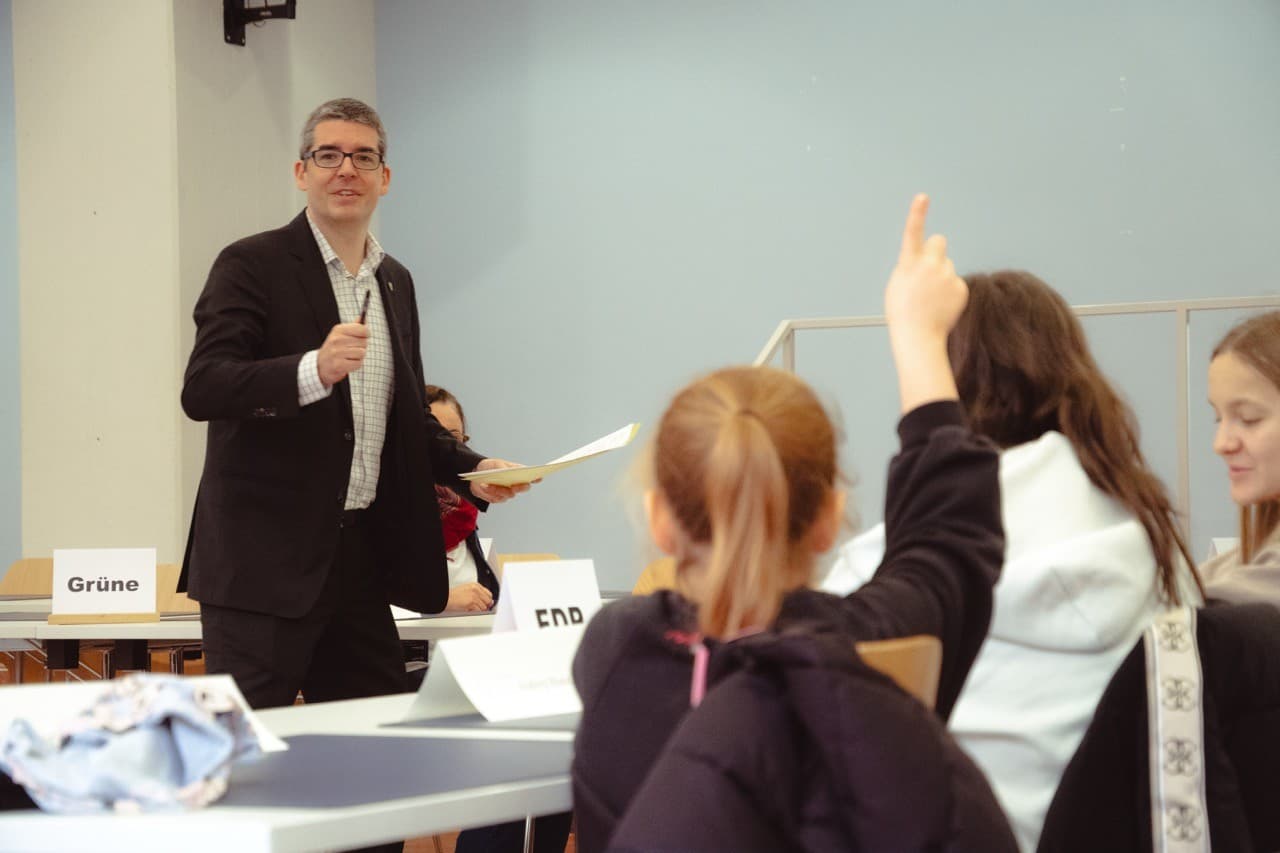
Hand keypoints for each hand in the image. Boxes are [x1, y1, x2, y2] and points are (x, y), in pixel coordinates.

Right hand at [316, 322, 368, 386]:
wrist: (321, 364)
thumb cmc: (335, 347)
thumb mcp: (341, 334)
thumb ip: (354, 326)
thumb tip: (363, 318)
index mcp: (339, 330)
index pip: (362, 329)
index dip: (366, 333)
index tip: (364, 336)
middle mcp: (336, 340)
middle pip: (364, 342)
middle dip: (361, 346)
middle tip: (352, 348)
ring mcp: (336, 352)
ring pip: (362, 353)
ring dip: (359, 356)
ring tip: (349, 356)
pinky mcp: (338, 365)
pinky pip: (358, 363)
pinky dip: (356, 364)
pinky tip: (348, 363)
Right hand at [446, 582, 493, 611]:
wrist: (446, 598)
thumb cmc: (453, 596)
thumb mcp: (467, 590)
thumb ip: (477, 593)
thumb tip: (487, 601)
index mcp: (475, 585)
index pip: (489, 593)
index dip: (488, 600)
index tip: (487, 603)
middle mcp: (476, 589)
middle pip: (488, 601)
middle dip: (485, 606)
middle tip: (478, 608)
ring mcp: (474, 596)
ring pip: (484, 607)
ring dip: (479, 610)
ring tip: (471, 609)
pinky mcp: (472, 603)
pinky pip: (479, 611)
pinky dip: (475, 613)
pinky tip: (469, 610)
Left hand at [470, 457, 534, 503]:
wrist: (476, 475)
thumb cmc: (489, 467)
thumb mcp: (496, 464)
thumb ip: (503, 468)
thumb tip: (508, 472)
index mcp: (518, 472)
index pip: (531, 476)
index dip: (536, 477)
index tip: (539, 477)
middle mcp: (516, 483)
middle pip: (523, 488)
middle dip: (520, 487)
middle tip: (514, 486)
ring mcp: (508, 492)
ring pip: (509, 494)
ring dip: (499, 489)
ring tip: (488, 484)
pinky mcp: (499, 498)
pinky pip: (498, 498)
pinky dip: (490, 492)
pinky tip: (484, 486)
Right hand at [883, 194, 964, 412]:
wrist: (918, 336)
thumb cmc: (903, 312)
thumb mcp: (899, 284)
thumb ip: (911, 266)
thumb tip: (926, 259)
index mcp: (908, 264)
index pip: (913, 233)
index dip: (917, 214)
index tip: (923, 197)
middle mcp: (929, 266)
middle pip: (939, 241)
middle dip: (936, 251)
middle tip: (929, 269)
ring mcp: (947, 276)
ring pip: (947, 265)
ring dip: (942, 276)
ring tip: (931, 297)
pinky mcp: (960, 287)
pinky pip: (956, 281)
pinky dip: (950, 291)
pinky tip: (941, 305)